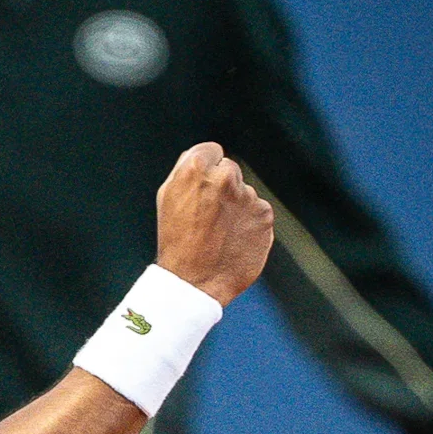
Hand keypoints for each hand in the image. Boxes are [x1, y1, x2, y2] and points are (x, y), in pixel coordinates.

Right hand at [154, 142, 274, 305]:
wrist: (194, 281)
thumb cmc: (175, 240)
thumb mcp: (168, 197)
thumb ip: (187, 170)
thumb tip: (209, 156)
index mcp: (195, 168)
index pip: (211, 151)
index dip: (205, 170)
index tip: (201, 189)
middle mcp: (225, 177)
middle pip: (229, 170)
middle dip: (222, 187)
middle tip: (207, 215)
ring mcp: (248, 196)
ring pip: (244, 193)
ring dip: (236, 207)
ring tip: (218, 233)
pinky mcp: (264, 215)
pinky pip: (257, 212)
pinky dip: (249, 223)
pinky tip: (233, 240)